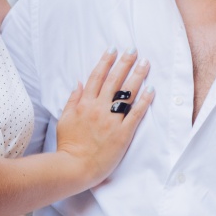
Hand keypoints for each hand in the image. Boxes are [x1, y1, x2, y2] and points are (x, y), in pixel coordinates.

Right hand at [54, 48, 152, 187]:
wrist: (75, 167)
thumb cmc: (69, 145)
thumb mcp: (65, 119)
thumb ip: (72, 100)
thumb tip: (79, 82)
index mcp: (84, 103)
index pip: (97, 77)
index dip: (105, 61)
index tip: (113, 49)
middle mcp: (98, 108)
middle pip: (114, 80)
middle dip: (124, 62)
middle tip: (133, 49)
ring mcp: (111, 120)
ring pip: (126, 93)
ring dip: (137, 76)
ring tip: (145, 63)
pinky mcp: (122, 134)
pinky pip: (135, 114)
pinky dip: (144, 101)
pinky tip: (151, 90)